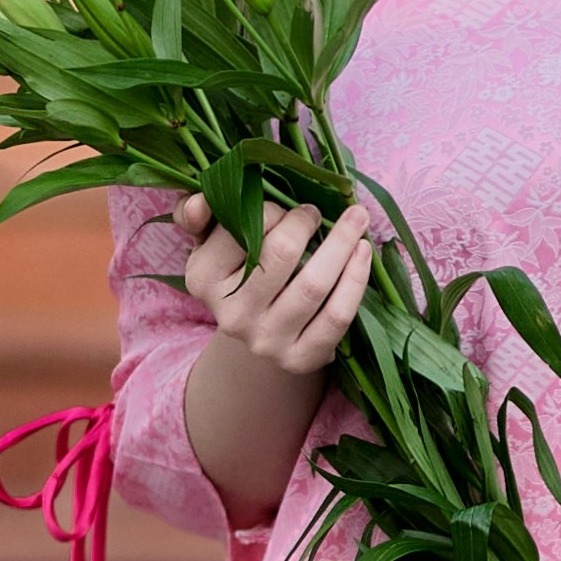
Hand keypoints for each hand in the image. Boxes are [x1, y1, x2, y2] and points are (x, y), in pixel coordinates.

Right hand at [178, 187, 374, 381]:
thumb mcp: (210, 240)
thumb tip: (198, 201)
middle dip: (306, 222)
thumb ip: (197, 214)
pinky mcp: (300, 359)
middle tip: (317, 211)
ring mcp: (267, 341)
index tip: (284, 208)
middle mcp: (232, 315)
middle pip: (281, 254)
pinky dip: (356, 279)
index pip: (244, 230)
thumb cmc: (236, 271)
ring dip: (343, 243)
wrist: (255, 331)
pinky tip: (363, 252)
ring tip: (357, 218)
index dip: (272, 210)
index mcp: (202, 280)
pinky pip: (337, 316)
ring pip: (314, 285)